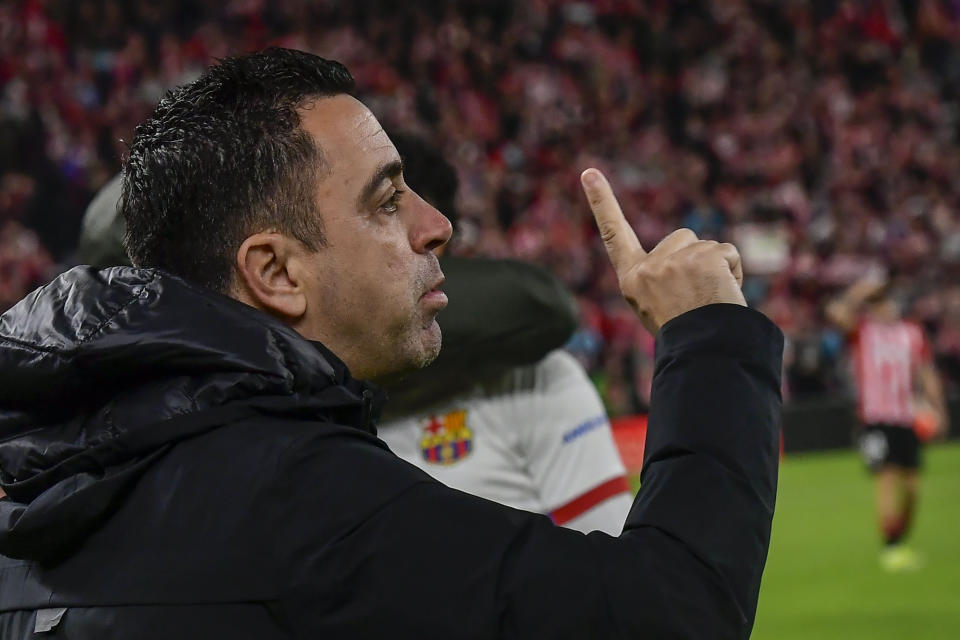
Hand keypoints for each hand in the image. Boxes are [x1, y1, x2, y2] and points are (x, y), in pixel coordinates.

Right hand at [581, 168, 745, 333]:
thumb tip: (695, 257)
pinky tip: (725, 295)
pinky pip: (727, 253)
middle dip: (696, 260)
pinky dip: (733, 272)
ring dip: (716, 268)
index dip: (601, 202)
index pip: (613, 235)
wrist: (704, 350)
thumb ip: (664, 275)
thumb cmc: (685, 334)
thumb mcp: (659, 304)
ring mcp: (674, 260)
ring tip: (711, 300)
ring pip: (706, 247)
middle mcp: (648, 267)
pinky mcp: (701, 257)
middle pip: (681, 239)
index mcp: (632, 280)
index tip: (589, 172)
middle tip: (698, 297)